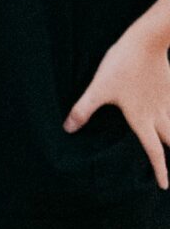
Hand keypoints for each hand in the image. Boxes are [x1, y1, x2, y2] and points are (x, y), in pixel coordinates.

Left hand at [67, 27, 169, 187]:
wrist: (147, 42)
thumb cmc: (121, 66)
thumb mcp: (97, 89)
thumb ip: (83, 110)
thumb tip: (68, 129)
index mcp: (143, 119)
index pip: (154, 151)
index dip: (160, 170)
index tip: (164, 186)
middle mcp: (160, 114)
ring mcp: (168, 101)